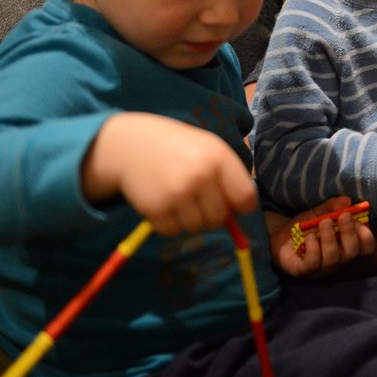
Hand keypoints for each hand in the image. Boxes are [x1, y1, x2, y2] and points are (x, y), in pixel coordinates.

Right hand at [82, 112, 257, 235]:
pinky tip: (164, 203)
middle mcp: (200, 176)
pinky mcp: (155, 208)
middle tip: (200, 200)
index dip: (242, 207)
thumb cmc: (178, 147)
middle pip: (220, 218)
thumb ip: (229, 176)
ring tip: (180, 198)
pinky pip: (173, 231)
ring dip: (190, 219)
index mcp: (219, 157)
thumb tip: (244, 211)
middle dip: (213, 214)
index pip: (245, 197)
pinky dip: (170, 224)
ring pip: (197, 227)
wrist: (131, 145)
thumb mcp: (209, 148)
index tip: (235, 206)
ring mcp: (177, 193)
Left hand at [267, 196, 375, 276]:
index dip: (366, 237)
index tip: (360, 221)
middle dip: (350, 234)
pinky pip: (314, 263)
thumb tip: (347, 200)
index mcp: (345, 246)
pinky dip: (314, 249)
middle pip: (352, 253)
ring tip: (323, 222)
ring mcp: (321, 268)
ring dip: (330, 238)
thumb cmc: (304, 227)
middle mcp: (337, 260)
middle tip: (343, 216)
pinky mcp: (304, 271)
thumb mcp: (318, 213)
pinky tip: (309, 237)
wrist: (279, 236)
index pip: (365, 248)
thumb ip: (332, 207)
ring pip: (333, 259)